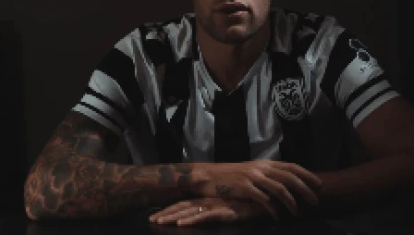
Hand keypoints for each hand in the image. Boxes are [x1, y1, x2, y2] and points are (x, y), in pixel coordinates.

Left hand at [149, 197, 269, 225]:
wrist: (269, 197)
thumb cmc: (251, 202)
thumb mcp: (232, 204)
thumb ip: (220, 206)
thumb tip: (208, 211)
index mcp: (210, 198)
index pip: (186, 203)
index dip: (171, 209)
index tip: (156, 215)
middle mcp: (211, 200)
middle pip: (184, 206)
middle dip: (167, 213)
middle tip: (151, 219)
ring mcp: (217, 205)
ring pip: (191, 211)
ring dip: (174, 217)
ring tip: (159, 222)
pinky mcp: (226, 212)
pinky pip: (206, 216)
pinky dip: (192, 220)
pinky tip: (182, 224)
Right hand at [194, 160, 321, 216]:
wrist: (210, 176)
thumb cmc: (232, 175)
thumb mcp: (252, 171)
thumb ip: (268, 175)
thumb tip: (287, 184)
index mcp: (265, 163)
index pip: (291, 166)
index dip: (306, 175)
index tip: (319, 184)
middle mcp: (261, 168)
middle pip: (289, 177)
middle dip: (305, 189)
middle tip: (316, 201)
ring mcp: (253, 177)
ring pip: (279, 188)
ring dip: (291, 201)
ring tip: (298, 212)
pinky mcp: (244, 188)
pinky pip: (263, 199)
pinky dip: (272, 209)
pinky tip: (277, 217)